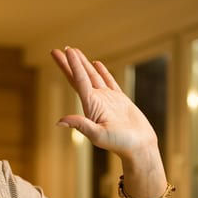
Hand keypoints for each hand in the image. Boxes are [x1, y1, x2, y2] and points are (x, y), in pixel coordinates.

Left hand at [51, 46, 160, 164]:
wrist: (139, 147)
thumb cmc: (120, 143)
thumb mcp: (98, 135)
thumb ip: (80, 125)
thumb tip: (59, 122)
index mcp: (91, 106)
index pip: (78, 81)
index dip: (70, 66)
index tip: (61, 52)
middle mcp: (97, 101)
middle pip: (80, 76)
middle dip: (70, 63)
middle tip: (58, 50)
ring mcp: (108, 99)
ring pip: (93, 76)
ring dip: (83, 64)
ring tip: (74, 51)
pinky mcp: (120, 100)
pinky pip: (109, 81)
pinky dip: (102, 72)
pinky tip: (96, 64)